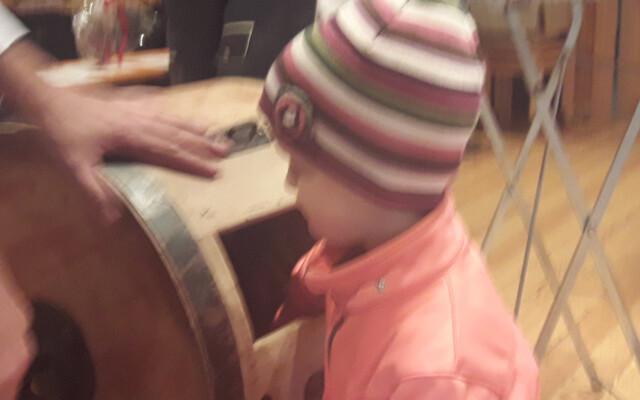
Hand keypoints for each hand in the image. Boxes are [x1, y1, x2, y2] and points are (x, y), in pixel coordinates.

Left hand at [35, 87, 227, 220]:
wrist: (49, 100)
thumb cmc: (63, 133)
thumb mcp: (75, 166)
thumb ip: (95, 191)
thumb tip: (112, 219)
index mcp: (132, 136)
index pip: (169, 152)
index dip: (192, 163)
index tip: (214, 172)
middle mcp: (139, 120)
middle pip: (177, 132)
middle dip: (203, 143)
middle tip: (226, 150)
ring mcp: (135, 108)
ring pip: (170, 117)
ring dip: (193, 125)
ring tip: (214, 131)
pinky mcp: (127, 102)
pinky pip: (154, 102)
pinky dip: (168, 106)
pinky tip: (175, 106)